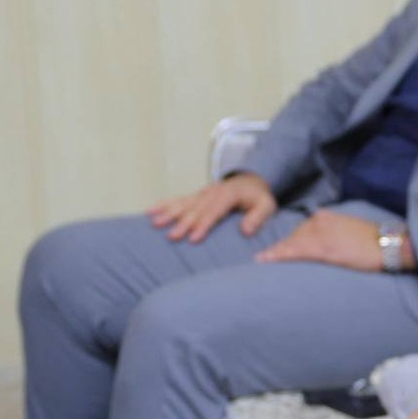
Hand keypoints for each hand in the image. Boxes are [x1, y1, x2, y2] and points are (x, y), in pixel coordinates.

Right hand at [147, 173, 277, 242]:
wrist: (251, 181)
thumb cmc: (259, 197)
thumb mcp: (267, 206)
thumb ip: (258, 217)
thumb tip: (246, 230)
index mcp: (229, 195)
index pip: (214, 211)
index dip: (203, 225)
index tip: (193, 238)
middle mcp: (212, 192)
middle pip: (196, 210)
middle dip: (183, 223)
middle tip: (172, 236)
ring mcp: (202, 193)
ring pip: (183, 204)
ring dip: (169, 213)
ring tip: (155, 223)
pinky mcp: (196, 196)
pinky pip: (178, 200)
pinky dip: (164, 205)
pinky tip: (150, 211)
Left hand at [255, 210, 384, 269]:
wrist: (391, 245)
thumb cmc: (376, 243)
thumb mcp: (351, 233)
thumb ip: (334, 236)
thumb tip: (326, 249)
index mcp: (327, 217)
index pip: (301, 231)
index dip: (289, 243)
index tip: (277, 251)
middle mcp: (320, 222)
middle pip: (294, 237)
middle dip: (282, 250)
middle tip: (265, 261)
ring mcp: (320, 234)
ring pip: (291, 244)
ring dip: (277, 254)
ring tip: (262, 263)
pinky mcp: (323, 249)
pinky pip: (295, 251)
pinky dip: (278, 255)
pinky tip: (265, 260)